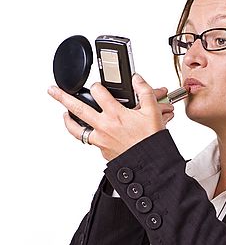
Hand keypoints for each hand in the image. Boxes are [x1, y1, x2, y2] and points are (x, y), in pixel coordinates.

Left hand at [47, 74, 174, 160]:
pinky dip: (87, 135)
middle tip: (53, 91)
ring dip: (68, 120)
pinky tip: (86, 132)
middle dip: (62, 97)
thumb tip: (137, 80)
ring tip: (64, 114)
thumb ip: (144, 92)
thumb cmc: (151, 142)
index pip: (98, 91)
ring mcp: (101, 140)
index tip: (99, 85)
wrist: (151, 164)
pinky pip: (89, 141)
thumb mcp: (152, 112)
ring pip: (77, 129)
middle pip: (77, 108)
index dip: (98, 85)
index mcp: (115, 114)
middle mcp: (104, 126)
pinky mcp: (102, 151)